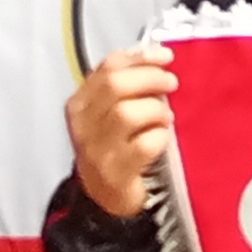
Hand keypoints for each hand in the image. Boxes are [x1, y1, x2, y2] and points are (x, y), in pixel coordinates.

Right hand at [66, 42, 179, 218]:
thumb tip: (155, 55)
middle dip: (149, 78)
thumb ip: (123, 85)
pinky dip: (158, 137)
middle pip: (114, 86)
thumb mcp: (107, 113)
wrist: (103, 197)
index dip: (139, 56)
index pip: (107, 67)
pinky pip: (142, 145)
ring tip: (166, 117)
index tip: (165, 56)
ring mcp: (97, 149)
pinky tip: (162, 139)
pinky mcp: (115, 172)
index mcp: (80, 103)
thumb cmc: (112, 148)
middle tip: (171, 83)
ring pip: (126, 114)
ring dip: (155, 110)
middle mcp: (83, 124)